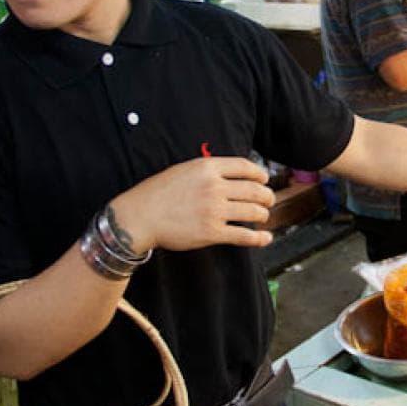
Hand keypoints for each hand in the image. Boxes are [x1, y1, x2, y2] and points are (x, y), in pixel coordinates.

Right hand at [109, 157, 275, 252]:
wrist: (138, 217)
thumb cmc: (157, 194)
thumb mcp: (183, 170)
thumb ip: (208, 171)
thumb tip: (232, 175)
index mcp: (208, 168)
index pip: (246, 166)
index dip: (260, 174)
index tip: (264, 179)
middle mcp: (214, 187)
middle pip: (255, 190)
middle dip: (266, 196)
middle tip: (268, 200)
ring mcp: (214, 210)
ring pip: (253, 212)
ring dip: (263, 215)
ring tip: (263, 217)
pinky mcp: (212, 233)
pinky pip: (244, 236)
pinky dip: (259, 238)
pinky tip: (266, 238)